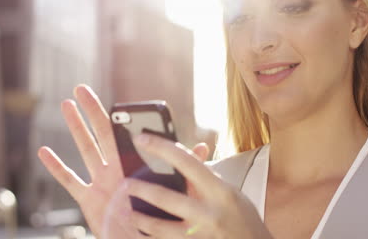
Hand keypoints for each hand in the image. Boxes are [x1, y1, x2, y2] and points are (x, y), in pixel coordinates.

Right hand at [37, 85, 213, 237]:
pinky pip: (71, 181)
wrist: (142, 237)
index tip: (113, 99)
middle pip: (102, 134)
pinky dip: (57, 167)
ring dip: (75, 128)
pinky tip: (44, 151)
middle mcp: (116, 168)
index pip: (126, 134)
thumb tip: (203, 146)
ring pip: (85, 149)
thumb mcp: (173, 189)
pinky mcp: (89, 200)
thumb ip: (184, 167)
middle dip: (92, 111)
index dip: (119, 117)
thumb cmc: (158, 215)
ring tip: (66, 105)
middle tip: (82, 88)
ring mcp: (100, 182)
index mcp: (135, 164)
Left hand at [117, 133, 273, 238]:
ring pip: (158, 227)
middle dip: (140, 189)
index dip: (161, 147)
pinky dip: (150, 236)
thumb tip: (191, 150)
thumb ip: (207, 175)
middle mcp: (209, 214)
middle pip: (166, 198)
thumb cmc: (244, 220)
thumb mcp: (230, 193)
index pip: (186, 162)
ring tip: (125, 210)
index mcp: (220, 192)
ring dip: (138, 218)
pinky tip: (139, 231)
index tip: (142, 138)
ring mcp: (199, 236)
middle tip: (124, 183)